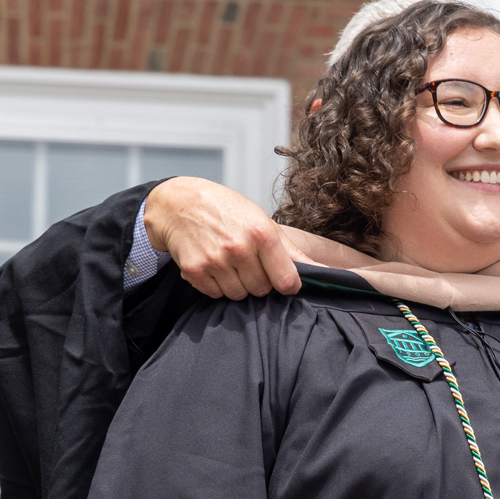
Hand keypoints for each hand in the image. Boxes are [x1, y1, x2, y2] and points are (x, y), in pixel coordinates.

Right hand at [144, 177, 301, 300]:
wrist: (178, 203)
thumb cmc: (226, 209)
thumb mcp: (263, 221)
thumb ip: (291, 250)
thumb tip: (321, 270)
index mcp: (261, 234)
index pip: (287, 281)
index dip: (287, 284)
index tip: (282, 279)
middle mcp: (238, 248)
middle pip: (262, 290)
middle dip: (259, 281)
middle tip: (248, 262)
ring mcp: (215, 261)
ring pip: (239, 295)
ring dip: (237, 285)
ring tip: (229, 261)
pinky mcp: (195, 271)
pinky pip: (216, 295)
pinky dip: (217, 285)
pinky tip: (213, 264)